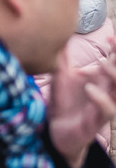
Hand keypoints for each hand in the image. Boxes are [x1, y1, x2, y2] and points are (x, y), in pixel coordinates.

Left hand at [48, 36, 115, 167]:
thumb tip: (60, 40)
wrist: (57, 131)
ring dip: (114, 76)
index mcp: (100, 80)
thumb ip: (63, 60)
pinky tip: (89, 89)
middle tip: (114, 47)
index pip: (113, 63)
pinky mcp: (98, 121)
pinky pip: (107, 109)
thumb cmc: (64, 103)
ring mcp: (104, 106)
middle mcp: (106, 91)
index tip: (112, 36)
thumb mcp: (61, 78)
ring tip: (103, 65)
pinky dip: (100, 98)